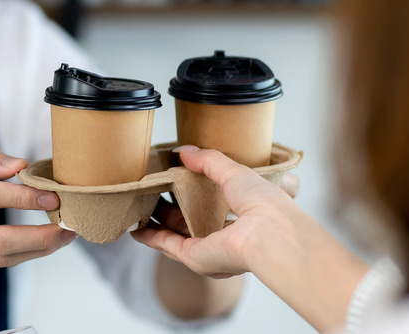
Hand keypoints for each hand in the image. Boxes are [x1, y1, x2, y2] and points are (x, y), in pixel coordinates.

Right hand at [133, 145, 368, 332]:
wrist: (270, 234)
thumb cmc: (266, 204)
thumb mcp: (235, 172)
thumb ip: (209, 161)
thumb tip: (185, 151)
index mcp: (242, 218)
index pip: (213, 208)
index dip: (195, 195)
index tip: (177, 180)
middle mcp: (225, 238)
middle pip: (191, 223)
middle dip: (172, 210)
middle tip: (153, 192)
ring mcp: (210, 250)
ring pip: (176, 236)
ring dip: (158, 223)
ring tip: (141, 208)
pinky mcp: (195, 257)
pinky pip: (168, 246)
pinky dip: (152, 237)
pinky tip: (138, 229)